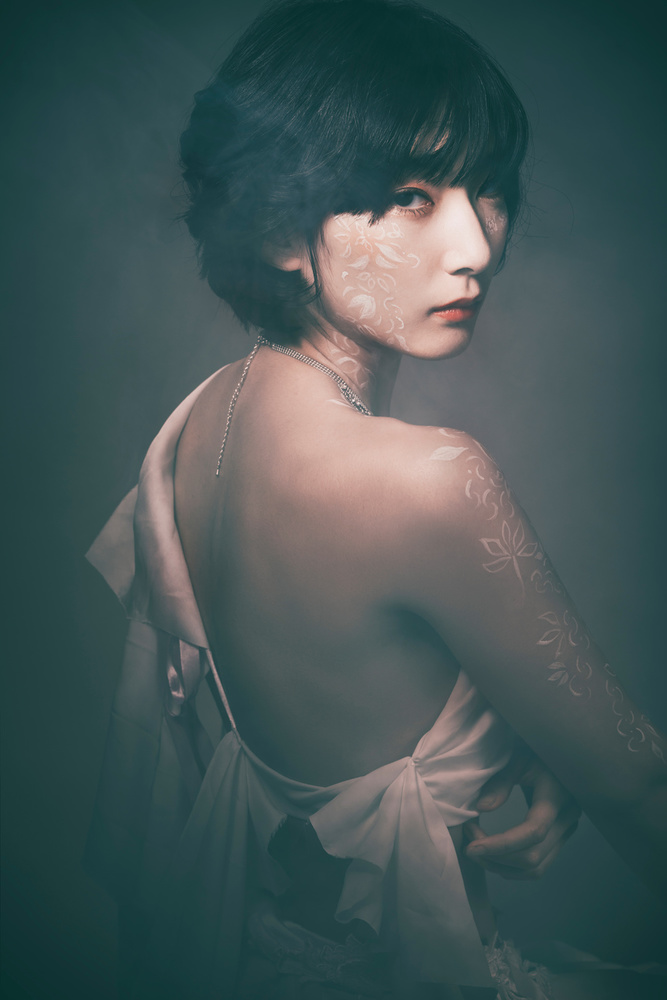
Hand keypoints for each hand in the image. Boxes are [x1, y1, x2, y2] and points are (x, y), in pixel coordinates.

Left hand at [463, 744, 580, 879]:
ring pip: (536, 868)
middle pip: (533, 857)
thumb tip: (482, 808)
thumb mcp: (516, 759)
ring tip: (477, 852)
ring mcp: (566, 831)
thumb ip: (500, 782)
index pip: (532, 832)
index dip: (501, 845)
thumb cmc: (535, 751)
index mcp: (556, 796)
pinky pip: (539, 865)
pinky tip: (493, 855)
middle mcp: (567, 818)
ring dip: (503, 867)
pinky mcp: (560, 838)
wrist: (558, 753)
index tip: (472, 847)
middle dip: (496, 858)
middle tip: (469, 846)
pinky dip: (513, 867)